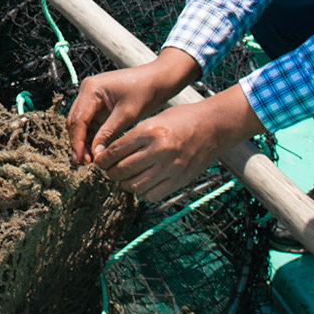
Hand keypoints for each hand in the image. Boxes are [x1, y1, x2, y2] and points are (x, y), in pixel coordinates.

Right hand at [67, 54, 195, 164]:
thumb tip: (96, 154)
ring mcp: (92, 97)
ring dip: (84, 141)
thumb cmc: (145, 91)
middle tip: (83, 163)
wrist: (158, 80)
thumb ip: (108, 133)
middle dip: (78, 142)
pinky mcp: (99, 104)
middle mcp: (87, 91)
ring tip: (89, 160)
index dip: (78, 141)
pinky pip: (91, 123)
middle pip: (75, 121)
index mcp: (91, 89)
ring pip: (81, 124)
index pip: (78, 120)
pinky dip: (92, 136)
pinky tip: (96, 150)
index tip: (81, 159)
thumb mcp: (126, 115)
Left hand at [95, 85, 266, 202]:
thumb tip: (113, 154)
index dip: (103, 158)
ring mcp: (171, 167)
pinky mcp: (180, 180)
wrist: (214, 126)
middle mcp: (159, 150)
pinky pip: (153, 194)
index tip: (99, 161)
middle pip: (123, 169)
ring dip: (124, 184)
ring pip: (135, 185)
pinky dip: (142, 192)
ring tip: (123, 178)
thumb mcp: (155, 119)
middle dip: (110, 172)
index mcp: (150, 131)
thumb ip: (135, 136)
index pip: (117, 150)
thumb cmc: (183, 119)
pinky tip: (141, 184)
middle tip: (108, 171)